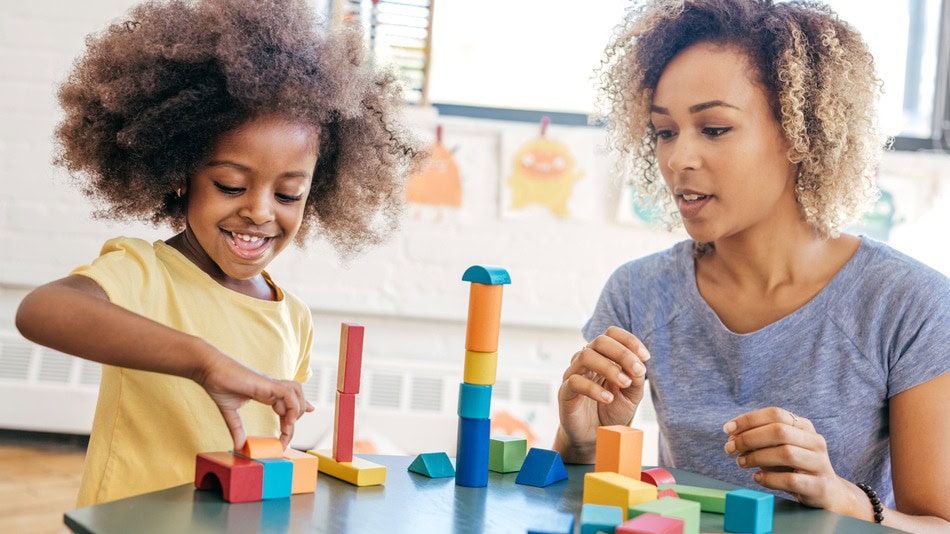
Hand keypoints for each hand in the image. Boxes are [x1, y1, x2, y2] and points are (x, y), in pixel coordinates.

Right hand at [196, 349, 314, 450]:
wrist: (208, 370)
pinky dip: (292, 406)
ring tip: (288, 428)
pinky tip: (287, 421)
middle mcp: (271, 387)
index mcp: (265, 393)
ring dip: (297, 411)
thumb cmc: (219, 384)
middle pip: (296, 398)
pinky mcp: (266, 383)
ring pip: (296, 393)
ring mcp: (270, 384)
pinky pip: (288, 393)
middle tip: (286, 437)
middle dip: (295, 419)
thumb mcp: (230, 412)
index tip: (285, 438)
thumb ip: (237, 428)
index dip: (289, 420)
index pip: (286, 404)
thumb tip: (238, 446)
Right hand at [554, 326, 649, 461]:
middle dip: (623, 353)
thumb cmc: (612, 410)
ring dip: (609, 368)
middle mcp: (586, 360)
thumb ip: (636, 378)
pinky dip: (594, 388)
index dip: (629, 340)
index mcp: (602, 356)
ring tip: (625, 383)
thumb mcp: (631, 395)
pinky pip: (575, 381)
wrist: (595, 436)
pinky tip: (608, 398)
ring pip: (585, 356)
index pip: (611, 334)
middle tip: (638, 371)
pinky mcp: (565, 392)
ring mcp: (573, 374)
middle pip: (599, 341)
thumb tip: (639, 364)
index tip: (645, 357)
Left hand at [723, 407, 868, 516]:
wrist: (828, 494)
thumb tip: (732, 437)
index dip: (749, 419)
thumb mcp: (780, 448)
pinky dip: (769, 479)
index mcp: (804, 427)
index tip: (727, 429)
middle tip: (730, 448)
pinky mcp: (819, 486)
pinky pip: (791, 479)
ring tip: (741, 462)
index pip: (775, 414)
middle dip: (749, 438)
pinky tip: (757, 478)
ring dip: (757, 457)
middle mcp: (815, 441)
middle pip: (779, 431)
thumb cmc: (796, 467)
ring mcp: (820, 463)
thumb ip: (759, 440)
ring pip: (786, 453)